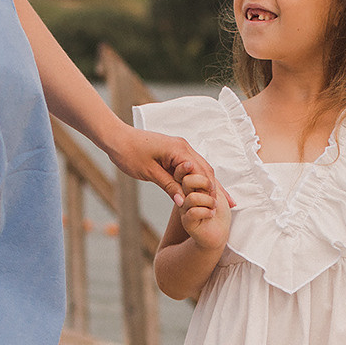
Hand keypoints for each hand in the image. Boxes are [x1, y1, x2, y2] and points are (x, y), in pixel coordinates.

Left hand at [103, 125, 228, 207]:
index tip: (217, 206)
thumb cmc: (129, 154)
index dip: (211, 190)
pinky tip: (205, 189)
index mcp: (179, 150)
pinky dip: (200, 178)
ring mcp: (180, 148)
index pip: (202, 172)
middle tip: (229, 205)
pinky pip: (192, 166)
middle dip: (217, 187)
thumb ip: (169, 186)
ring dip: (211, 183)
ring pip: (202, 168)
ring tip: (223, 200)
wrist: (116, 138)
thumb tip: (184, 203)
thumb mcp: (150, 173)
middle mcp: (184, 147)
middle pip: (207, 169)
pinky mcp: (174, 152)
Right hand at [176, 165, 231, 250]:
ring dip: (208, 201)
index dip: (203, 176)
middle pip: (188, 180)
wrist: (218, 233)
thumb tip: (205, 170)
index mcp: (190, 186)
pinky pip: (193, 212)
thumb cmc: (219, 212)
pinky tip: (211, 214)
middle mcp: (184, 196)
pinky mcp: (187, 222)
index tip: (214, 186)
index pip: (190, 172)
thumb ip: (208, 180)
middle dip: (205, 185)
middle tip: (214, 195)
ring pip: (192, 197)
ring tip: (214, 207)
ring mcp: (184, 209)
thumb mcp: (216, 191)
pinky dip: (206, 212)